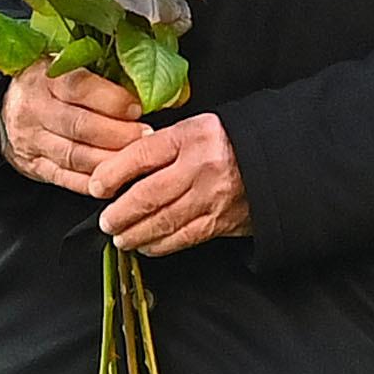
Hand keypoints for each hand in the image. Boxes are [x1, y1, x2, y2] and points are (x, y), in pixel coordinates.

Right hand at [0, 63, 146, 195]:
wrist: (3, 109)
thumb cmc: (44, 84)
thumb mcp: (62, 67)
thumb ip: (97, 76)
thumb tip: (144, 85)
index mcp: (43, 78)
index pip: (78, 87)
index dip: (111, 99)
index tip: (137, 107)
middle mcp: (34, 110)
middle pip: (79, 125)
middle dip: (118, 134)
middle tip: (145, 136)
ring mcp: (32, 141)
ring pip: (74, 156)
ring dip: (109, 160)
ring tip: (135, 159)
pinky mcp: (34, 166)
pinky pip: (66, 179)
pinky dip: (92, 182)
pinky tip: (114, 180)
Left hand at [95, 112, 250, 255]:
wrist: (277, 161)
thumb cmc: (228, 143)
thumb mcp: (195, 128)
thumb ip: (161, 145)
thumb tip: (117, 167)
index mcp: (190, 136)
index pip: (141, 155)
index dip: (112, 173)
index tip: (96, 186)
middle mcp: (200, 167)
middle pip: (147, 195)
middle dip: (119, 212)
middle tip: (105, 221)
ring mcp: (212, 197)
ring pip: (163, 222)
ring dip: (135, 233)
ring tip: (120, 236)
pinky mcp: (221, 221)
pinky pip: (183, 238)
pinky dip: (160, 245)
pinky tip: (146, 245)